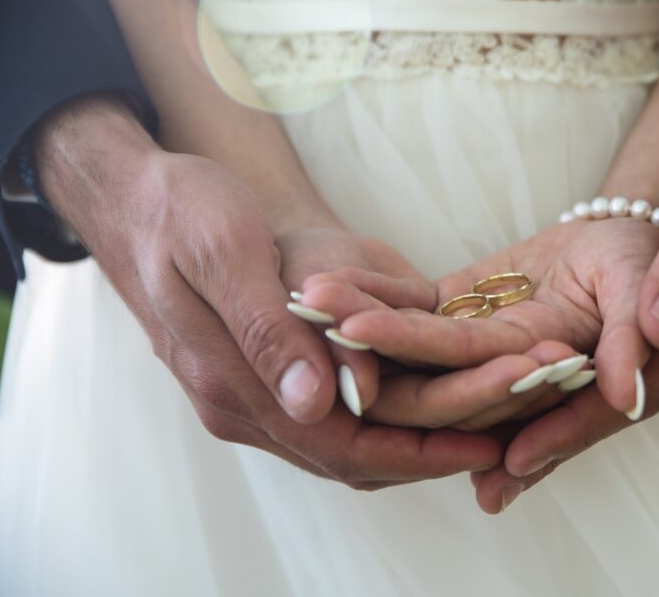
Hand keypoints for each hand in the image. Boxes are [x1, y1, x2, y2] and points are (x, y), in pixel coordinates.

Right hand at [34, 97, 500, 487]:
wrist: (143, 200)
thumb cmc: (183, 211)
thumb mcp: (224, 252)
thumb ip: (267, 329)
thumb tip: (316, 404)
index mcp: (232, 384)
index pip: (343, 449)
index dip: (421, 452)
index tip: (490, 441)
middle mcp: (244, 408)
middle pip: (357, 459)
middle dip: (439, 446)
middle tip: (515, 421)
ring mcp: (253, 397)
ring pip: (352, 445)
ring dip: (423, 435)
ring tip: (495, 412)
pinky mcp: (265, 377)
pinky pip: (340, 417)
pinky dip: (393, 415)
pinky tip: (438, 390)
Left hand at [304, 216, 658, 418]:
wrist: (634, 239)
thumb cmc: (655, 259)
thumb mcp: (650, 290)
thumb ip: (637, 341)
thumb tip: (628, 398)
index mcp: (556, 373)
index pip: (488, 379)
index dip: (430, 365)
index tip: (367, 344)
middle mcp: (508, 371)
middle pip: (434, 371)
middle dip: (373, 350)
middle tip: (314, 326)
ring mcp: (480, 343)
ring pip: (413, 342)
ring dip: (361, 321)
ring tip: (306, 296)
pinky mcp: (464, 312)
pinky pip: (415, 305)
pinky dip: (374, 291)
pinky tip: (326, 278)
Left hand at [470, 10, 658, 511]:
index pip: (647, 383)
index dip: (579, 422)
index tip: (521, 454)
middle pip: (632, 403)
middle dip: (562, 443)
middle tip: (491, 486)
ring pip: (632, 393)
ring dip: (569, 429)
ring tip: (502, 466)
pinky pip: (636, 367)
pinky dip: (589, 393)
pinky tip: (548, 408)